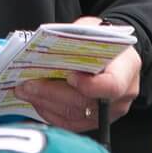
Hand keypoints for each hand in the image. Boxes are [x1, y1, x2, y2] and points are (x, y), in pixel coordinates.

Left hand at [14, 16, 142, 133]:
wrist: (114, 55)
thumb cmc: (102, 40)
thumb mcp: (92, 29)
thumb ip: (75, 37)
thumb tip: (46, 45)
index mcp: (126, 69)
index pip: (112, 85)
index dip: (89, 85)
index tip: (68, 76)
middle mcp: (122, 96)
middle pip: (86, 103)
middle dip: (52, 93)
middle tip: (27, 85)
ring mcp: (109, 113)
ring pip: (75, 116)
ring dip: (46, 104)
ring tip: (25, 92)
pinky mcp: (96, 122)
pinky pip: (71, 123)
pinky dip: (50, 113)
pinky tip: (36, 101)